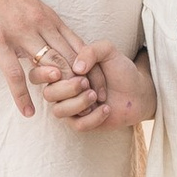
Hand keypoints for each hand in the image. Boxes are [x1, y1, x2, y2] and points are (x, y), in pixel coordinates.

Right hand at [0, 0, 90, 119]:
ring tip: (68, 112)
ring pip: (49, 66)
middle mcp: (38, 24)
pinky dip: (23, 95)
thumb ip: (37, 22)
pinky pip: (14, 73)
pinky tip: (28, 111)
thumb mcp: (24, 1)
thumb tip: (43, 42)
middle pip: (70, 59)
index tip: (101, 86)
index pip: (78, 46)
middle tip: (95, 105)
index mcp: (46, 15)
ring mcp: (18, 33)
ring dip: (60, 90)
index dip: (92, 68)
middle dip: (85, 83)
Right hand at [38, 40, 154, 130]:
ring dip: (78, 103)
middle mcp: (62, 90)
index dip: (42, 73)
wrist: (139, 90)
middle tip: (85, 82)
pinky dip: (93, 118)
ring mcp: (71, 107)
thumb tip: (76, 67)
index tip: (57, 72)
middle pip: (47, 93)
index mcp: (63, 70)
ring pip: (59, 111)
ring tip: (96, 95)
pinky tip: (106, 108)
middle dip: (65, 88)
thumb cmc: (120, 68)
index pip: (38, 73)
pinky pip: (77, 125)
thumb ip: (90, 50)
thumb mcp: (107, 51)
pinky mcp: (82, 123)